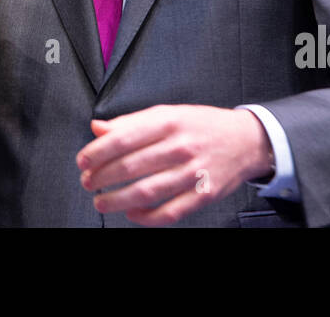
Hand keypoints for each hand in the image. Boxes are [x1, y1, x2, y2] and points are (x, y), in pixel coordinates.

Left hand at [75, 104, 272, 225]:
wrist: (246, 140)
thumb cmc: (202, 125)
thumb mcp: (167, 113)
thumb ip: (131, 122)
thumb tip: (98, 128)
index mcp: (169, 121)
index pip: (123, 138)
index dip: (97, 152)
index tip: (83, 161)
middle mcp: (180, 146)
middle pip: (131, 166)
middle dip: (102, 178)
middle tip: (88, 183)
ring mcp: (193, 172)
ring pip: (147, 192)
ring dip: (118, 200)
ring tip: (102, 202)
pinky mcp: (204, 194)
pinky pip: (170, 212)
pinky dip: (147, 217)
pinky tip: (133, 214)